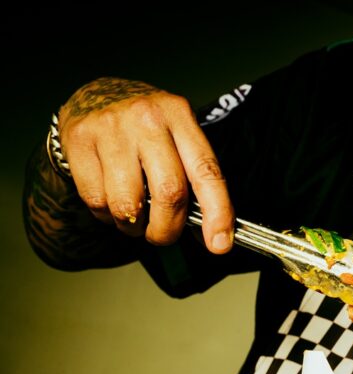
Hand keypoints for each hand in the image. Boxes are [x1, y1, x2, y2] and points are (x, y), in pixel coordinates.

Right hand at [58, 78, 233, 252]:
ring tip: (133, 216)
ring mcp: (110, 128)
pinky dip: (107, 216)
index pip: (205, 170)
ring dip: (133, 227)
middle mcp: (146, 117)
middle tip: (162, 234)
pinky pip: (98, 202)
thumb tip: (214, 235)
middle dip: (168, 230)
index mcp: (179, 115)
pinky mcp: (79, 141)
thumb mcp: (175, 138)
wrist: (92, 97)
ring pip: (128, 206)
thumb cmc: (142, 129)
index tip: (220, 244)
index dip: (217, 212)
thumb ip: (194, 180)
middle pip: (169, 194)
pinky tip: (110, 199)